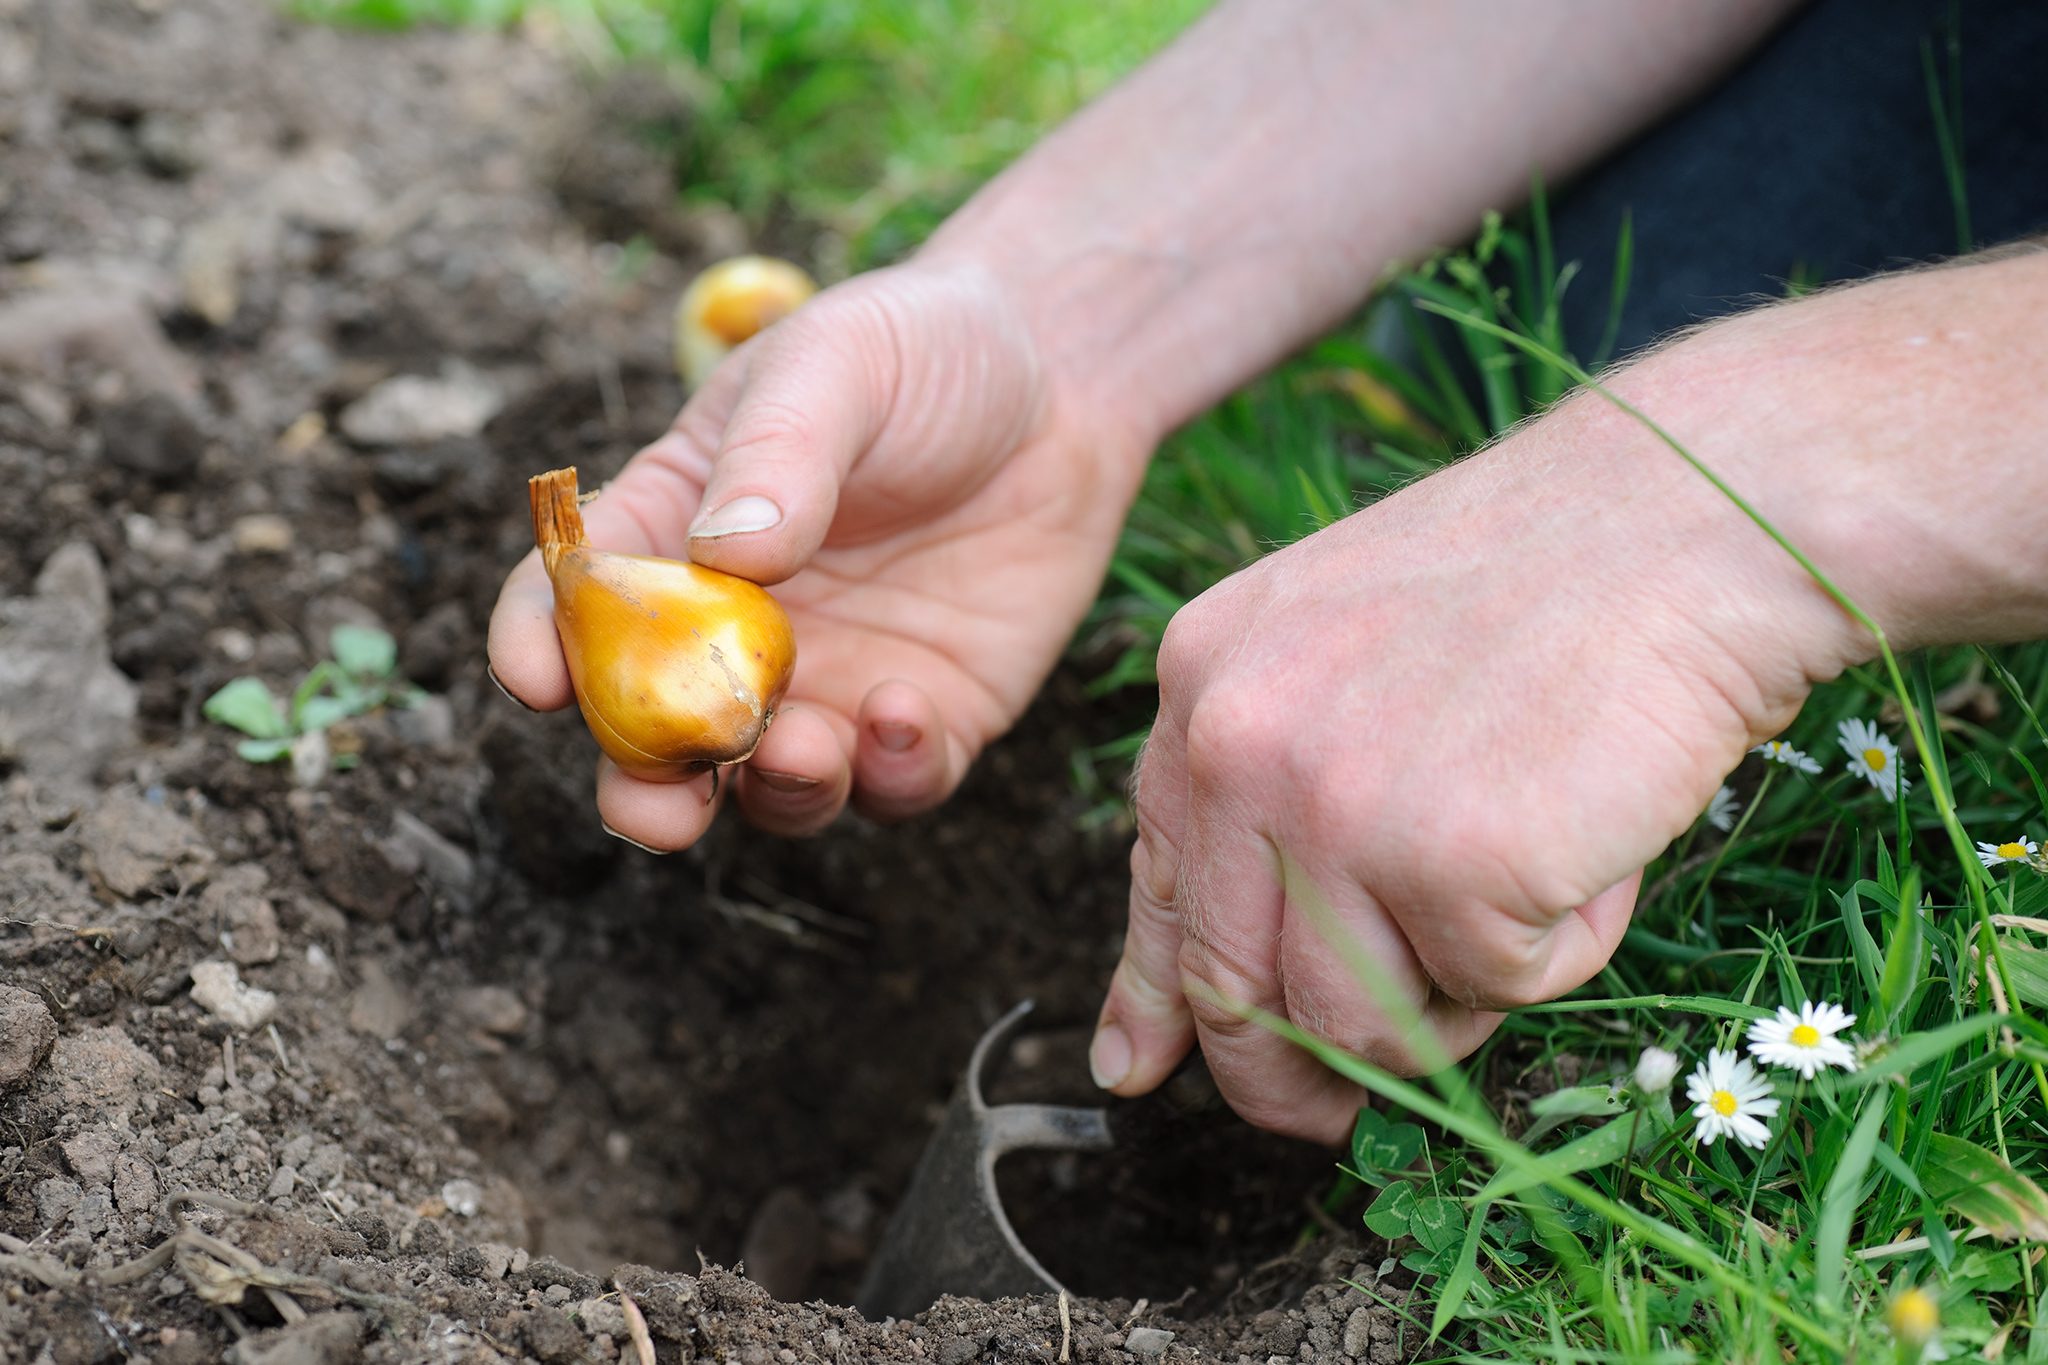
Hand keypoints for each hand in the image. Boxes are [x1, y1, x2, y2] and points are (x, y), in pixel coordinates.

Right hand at [488, 260, 1148, 848]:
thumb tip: (726, 552)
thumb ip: (779, 452)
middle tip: (655, 804)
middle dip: (644, 786)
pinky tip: (905, 715)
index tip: (533, 678)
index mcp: (670, 533)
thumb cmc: (918, 352)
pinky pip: (892, 783)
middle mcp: (731, 633)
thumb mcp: (837, 366)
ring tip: (799, 746)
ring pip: (771, 786)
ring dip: (773, 788)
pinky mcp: (925, 717)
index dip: (536, 642)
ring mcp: (828, 685)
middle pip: (656, 736)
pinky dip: (889, 773)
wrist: (1060, 385)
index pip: (570, 600)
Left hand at [1087, 353, 1866, 1142]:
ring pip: (1361, 1024)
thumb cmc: (1548, 585)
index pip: (1156, 881)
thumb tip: (1216, 982)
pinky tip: (1594, 831)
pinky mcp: (1447, 863)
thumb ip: (1274, 792)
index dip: (1156, 996)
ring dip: (1456, 1000)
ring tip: (1533, 876)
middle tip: (1337, 1117)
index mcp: (1204, 681)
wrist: (1692, 515)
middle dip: (1289, 1078)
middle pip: (1233, 993)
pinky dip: (1565, 942)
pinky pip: (1498, 987)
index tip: (1143, 1066)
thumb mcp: (1351, 651)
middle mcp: (1237, 744)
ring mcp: (1334, 806)